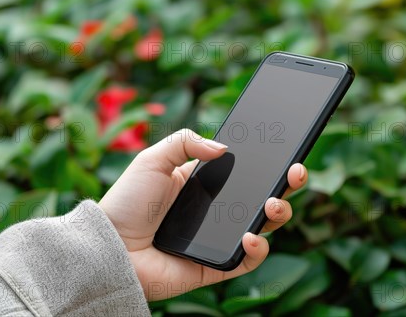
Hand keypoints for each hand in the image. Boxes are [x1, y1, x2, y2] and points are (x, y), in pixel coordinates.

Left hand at [98, 129, 307, 299]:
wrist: (109, 246)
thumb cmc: (126, 202)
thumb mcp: (153, 158)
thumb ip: (186, 141)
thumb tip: (225, 147)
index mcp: (205, 184)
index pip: (246, 172)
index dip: (269, 163)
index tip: (286, 151)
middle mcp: (217, 210)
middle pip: (263, 197)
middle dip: (287, 184)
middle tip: (296, 172)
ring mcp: (218, 238)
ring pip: (264, 227)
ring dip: (279, 214)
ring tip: (273, 203)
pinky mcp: (216, 265)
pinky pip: (248, 260)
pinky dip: (258, 249)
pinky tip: (250, 235)